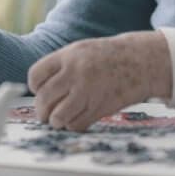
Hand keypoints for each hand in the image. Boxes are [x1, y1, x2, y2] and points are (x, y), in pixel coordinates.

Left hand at [26, 31, 172, 131]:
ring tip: (58, 118)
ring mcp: (88, 91)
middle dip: (41, 110)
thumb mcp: (81, 50)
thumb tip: (39, 88)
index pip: (36, 75)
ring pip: (57, 116)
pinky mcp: (100, 107)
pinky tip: (76, 118)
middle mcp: (76, 73)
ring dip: (55, 121)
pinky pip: (76, 124)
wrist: (140, 61)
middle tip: (45, 112)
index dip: (34, 86)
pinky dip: (72, 125)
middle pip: (44, 99)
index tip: (39, 90)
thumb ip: (60, 65)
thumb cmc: (107, 56)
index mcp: (68, 55)